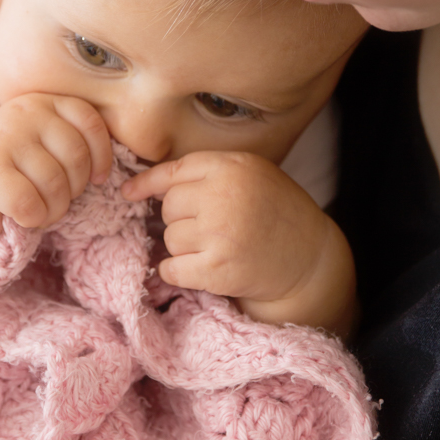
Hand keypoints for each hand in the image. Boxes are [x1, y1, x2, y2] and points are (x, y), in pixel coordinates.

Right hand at [0, 94, 111, 239]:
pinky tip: (22, 216)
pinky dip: (33, 218)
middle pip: (76, 157)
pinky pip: (30, 202)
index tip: (97, 179)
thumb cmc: (11, 168)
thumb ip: (72, 140)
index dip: (102, 156)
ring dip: (54, 209)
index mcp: (45, 102)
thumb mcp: (43, 142)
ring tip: (40, 210)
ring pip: (55, 183)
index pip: (91, 123)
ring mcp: (4, 139)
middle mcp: (25, 113)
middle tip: (56, 199)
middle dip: (74, 190)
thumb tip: (111, 168)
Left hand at [123, 151, 355, 333]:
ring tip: (219, 247)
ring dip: (185, 247)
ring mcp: (220, 233)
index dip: (149, 182)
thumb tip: (147, 183)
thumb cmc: (278, 213)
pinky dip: (178, 272)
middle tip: (212, 228)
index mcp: (233, 167)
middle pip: (169, 206)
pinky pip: (171, 268)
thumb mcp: (252, 175)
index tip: (129, 191)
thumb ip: (210, 172)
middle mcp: (224, 195)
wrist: (310, 261)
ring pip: (170, 237)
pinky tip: (203, 269)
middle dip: (182, 219)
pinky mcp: (217, 269)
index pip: (176, 170)